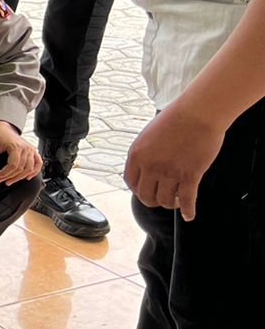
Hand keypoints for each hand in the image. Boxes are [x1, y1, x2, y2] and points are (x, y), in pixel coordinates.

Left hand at [0, 120, 41, 185]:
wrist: (2, 126)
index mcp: (16, 146)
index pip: (13, 165)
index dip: (4, 174)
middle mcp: (26, 148)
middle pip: (21, 169)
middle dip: (9, 177)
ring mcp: (30, 149)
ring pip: (29, 169)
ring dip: (19, 178)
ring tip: (8, 181)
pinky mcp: (32, 151)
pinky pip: (38, 163)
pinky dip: (35, 171)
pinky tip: (27, 177)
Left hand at [125, 99, 225, 219]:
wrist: (197, 112)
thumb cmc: (175, 118)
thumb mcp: (148, 134)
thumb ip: (144, 153)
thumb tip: (144, 168)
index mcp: (136, 155)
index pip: (131, 183)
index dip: (138, 190)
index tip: (145, 191)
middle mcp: (150, 167)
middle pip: (146, 197)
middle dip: (153, 200)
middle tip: (161, 198)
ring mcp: (170, 173)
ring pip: (165, 201)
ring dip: (171, 204)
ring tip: (176, 202)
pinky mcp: (190, 175)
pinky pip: (187, 200)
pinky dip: (188, 210)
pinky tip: (189, 215)